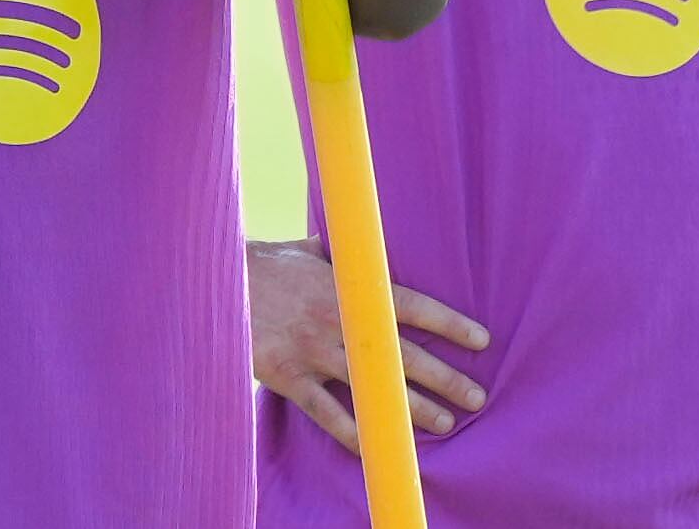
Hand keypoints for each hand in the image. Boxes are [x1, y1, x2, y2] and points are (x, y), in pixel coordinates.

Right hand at [248, 238, 489, 452]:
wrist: (218, 282)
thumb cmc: (269, 264)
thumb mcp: (313, 250)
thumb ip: (348, 259)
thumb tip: (376, 250)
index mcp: (349, 288)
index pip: (411, 306)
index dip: (448, 324)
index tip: (481, 340)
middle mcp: (337, 321)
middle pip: (401, 354)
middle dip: (443, 377)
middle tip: (476, 396)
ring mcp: (312, 351)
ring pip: (373, 387)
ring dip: (411, 409)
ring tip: (444, 424)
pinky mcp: (287, 377)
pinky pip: (326, 412)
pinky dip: (353, 433)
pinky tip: (378, 448)